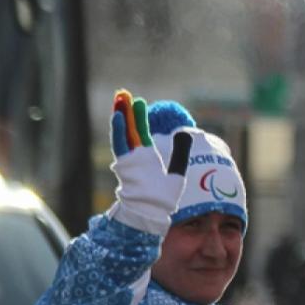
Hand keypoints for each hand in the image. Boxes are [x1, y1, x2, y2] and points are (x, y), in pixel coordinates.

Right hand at [108, 89, 190, 221]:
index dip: (140, 118)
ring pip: (125, 132)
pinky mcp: (126, 164)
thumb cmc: (163, 197)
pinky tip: (119, 117)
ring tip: (120, 98)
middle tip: (124, 94)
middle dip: (127, 111)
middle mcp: (137, 156)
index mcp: (148, 157)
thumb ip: (180, 152)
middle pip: (131, 128)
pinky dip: (119, 131)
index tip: (139, 103)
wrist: (154, 210)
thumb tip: (186, 133)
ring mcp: (130, 159)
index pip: (142, 132)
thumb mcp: (177, 171)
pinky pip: (121, 145)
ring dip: (122, 115)